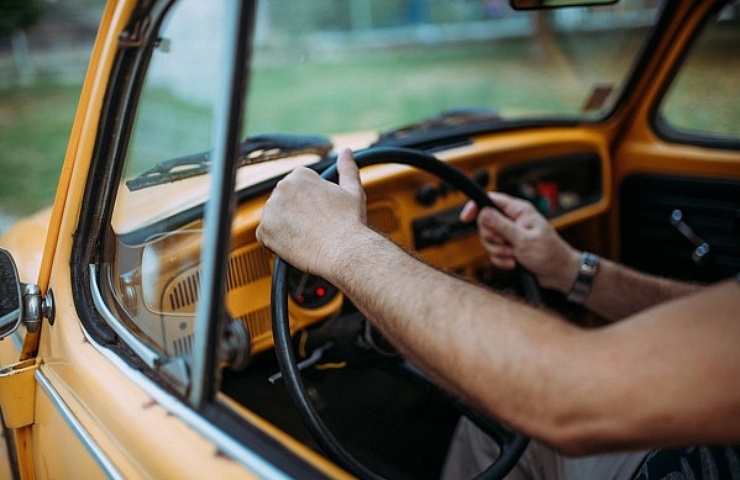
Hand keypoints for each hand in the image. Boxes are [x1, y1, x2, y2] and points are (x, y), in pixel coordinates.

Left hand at [256, 149, 368, 278]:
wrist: (344, 250)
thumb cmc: (350, 222)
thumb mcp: (352, 190)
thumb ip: (346, 168)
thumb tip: (346, 152)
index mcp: (300, 175)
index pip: (295, 187)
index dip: (308, 203)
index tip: (318, 213)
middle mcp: (282, 188)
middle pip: (283, 202)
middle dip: (294, 213)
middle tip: (313, 227)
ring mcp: (271, 209)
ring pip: (274, 218)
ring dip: (285, 227)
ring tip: (306, 236)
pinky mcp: (264, 231)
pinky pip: (266, 236)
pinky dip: (277, 242)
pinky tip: (296, 244)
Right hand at [460, 192, 579, 291]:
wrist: (559, 273)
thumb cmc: (550, 254)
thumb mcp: (524, 240)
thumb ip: (502, 226)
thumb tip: (483, 212)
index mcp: (519, 211)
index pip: (491, 200)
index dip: (476, 207)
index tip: (465, 218)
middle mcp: (513, 220)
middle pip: (486, 223)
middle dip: (492, 239)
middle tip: (506, 245)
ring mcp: (511, 234)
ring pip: (489, 239)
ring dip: (498, 252)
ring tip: (514, 256)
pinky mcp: (510, 247)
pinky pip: (494, 252)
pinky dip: (501, 260)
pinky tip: (514, 263)